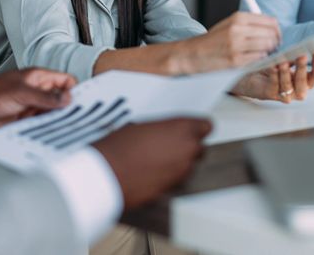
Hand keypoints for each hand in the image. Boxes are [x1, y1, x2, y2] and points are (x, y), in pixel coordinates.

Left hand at [0, 68, 75, 132]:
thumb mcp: (20, 93)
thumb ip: (45, 97)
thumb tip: (69, 98)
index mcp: (39, 78)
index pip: (66, 82)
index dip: (75, 91)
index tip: (83, 104)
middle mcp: (38, 92)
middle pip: (63, 100)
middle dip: (70, 108)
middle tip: (79, 120)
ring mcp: (33, 107)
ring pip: (54, 114)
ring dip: (59, 121)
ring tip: (68, 130)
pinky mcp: (27, 122)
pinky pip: (43, 126)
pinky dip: (48, 130)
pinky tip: (53, 135)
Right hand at [93, 118, 211, 208]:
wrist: (107, 174)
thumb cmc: (119, 147)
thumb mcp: (141, 126)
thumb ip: (162, 130)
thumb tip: (164, 134)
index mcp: (181, 128)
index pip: (206, 126)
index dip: (197, 129)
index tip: (192, 130)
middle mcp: (187, 149)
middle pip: (200, 148)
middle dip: (189, 148)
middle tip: (170, 147)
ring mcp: (182, 171)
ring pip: (190, 166)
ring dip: (179, 164)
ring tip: (156, 162)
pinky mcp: (174, 188)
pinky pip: (177, 181)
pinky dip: (169, 178)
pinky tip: (152, 174)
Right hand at [179, 12, 280, 72]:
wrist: (193, 54)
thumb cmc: (212, 41)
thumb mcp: (229, 25)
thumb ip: (249, 24)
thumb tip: (272, 28)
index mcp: (238, 18)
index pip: (270, 21)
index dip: (277, 30)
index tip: (275, 37)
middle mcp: (238, 29)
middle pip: (272, 34)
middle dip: (276, 42)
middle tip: (272, 48)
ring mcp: (237, 45)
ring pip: (268, 47)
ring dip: (269, 52)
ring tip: (262, 54)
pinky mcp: (236, 60)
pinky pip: (259, 59)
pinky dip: (260, 60)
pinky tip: (253, 60)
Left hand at [230, 53, 313, 102]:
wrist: (253, 77)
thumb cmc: (273, 68)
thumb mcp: (287, 60)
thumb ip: (294, 57)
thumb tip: (300, 48)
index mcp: (305, 82)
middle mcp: (298, 91)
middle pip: (303, 82)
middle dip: (302, 68)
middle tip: (301, 56)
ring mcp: (285, 95)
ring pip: (288, 85)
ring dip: (286, 73)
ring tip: (284, 62)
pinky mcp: (271, 95)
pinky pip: (273, 85)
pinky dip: (273, 75)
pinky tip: (272, 66)